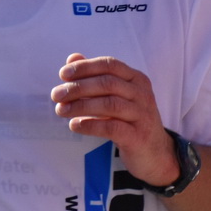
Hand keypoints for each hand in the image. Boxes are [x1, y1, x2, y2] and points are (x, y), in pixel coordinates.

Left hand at [52, 53, 177, 185]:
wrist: (154, 152)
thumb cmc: (129, 119)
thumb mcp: (115, 95)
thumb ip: (95, 77)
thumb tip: (72, 58)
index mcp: (136, 79)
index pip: (110, 65)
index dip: (86, 67)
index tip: (63, 74)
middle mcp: (142, 94)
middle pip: (107, 84)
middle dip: (78, 87)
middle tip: (56, 95)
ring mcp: (142, 115)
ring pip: (110, 104)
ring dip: (81, 106)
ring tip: (61, 110)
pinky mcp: (138, 136)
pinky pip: (112, 127)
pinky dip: (90, 125)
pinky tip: (74, 125)